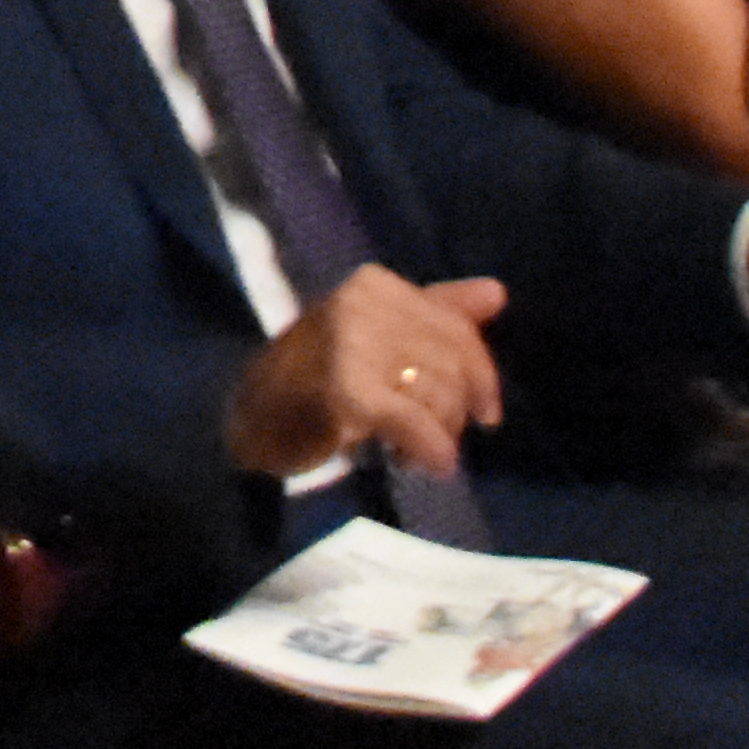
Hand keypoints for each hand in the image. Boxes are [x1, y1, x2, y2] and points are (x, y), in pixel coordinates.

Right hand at [221, 264, 506, 482]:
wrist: (251, 419)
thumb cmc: (315, 376)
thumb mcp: (376, 333)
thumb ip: (435, 311)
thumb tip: (497, 292)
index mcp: (374, 285)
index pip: (455, 327)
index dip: (480, 374)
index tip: (484, 412)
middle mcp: (363, 304)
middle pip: (453, 363)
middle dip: (454, 410)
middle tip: (433, 436)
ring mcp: (352, 345)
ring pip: (439, 394)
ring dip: (439, 433)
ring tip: (411, 448)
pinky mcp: (347, 391)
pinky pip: (416, 423)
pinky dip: (430, 449)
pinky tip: (427, 463)